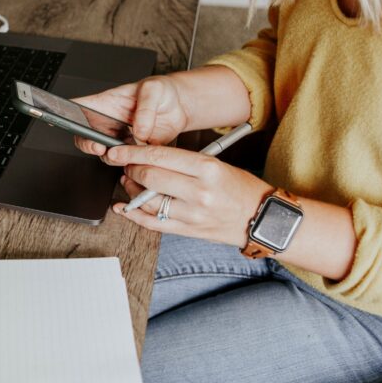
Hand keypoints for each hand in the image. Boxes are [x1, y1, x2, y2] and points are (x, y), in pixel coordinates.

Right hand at [73, 76, 189, 155]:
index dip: (65, 114)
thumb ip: (145, 109)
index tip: (60, 119)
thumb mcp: (154, 90)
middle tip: (97, 146)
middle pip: (86, 136)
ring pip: (106, 153)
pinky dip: (132, 163)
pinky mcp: (134, 152)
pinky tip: (139, 157)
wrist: (181, 107)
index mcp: (106, 103)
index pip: (79, 107)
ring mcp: (120, 139)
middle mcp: (109, 123)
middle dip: (88, 144)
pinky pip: (128, 162)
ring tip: (123, 152)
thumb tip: (139, 131)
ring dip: (112, 157)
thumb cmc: (162, 91)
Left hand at [103, 145, 272, 246]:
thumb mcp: (218, 164)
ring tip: (129, 182)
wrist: (263, 219)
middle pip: (150, 177)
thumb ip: (184, 162)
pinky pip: (153, 224)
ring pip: (147, 201)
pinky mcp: (188, 231)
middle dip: (131, 169)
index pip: (160, 156)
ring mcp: (192, 214)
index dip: (133, 153)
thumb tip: (149, 157)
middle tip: (127, 165)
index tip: (118, 151)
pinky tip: (123, 207)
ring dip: (130, 190)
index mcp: (207, 169)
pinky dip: (133, 215)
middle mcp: (199, 192)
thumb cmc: (241, 189)